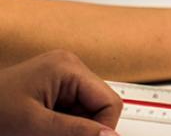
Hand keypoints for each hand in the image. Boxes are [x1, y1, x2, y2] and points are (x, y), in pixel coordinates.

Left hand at [0, 51, 121, 135]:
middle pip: (97, 107)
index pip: (108, 102)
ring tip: (41, 134)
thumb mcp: (35, 126)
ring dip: (70, 131)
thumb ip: (77, 132)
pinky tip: (40, 133)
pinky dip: (60, 129)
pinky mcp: (49, 91)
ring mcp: (58, 79)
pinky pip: (69, 114)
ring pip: (84, 114)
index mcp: (68, 68)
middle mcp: (68, 68)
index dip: (101, 129)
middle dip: (82, 131)